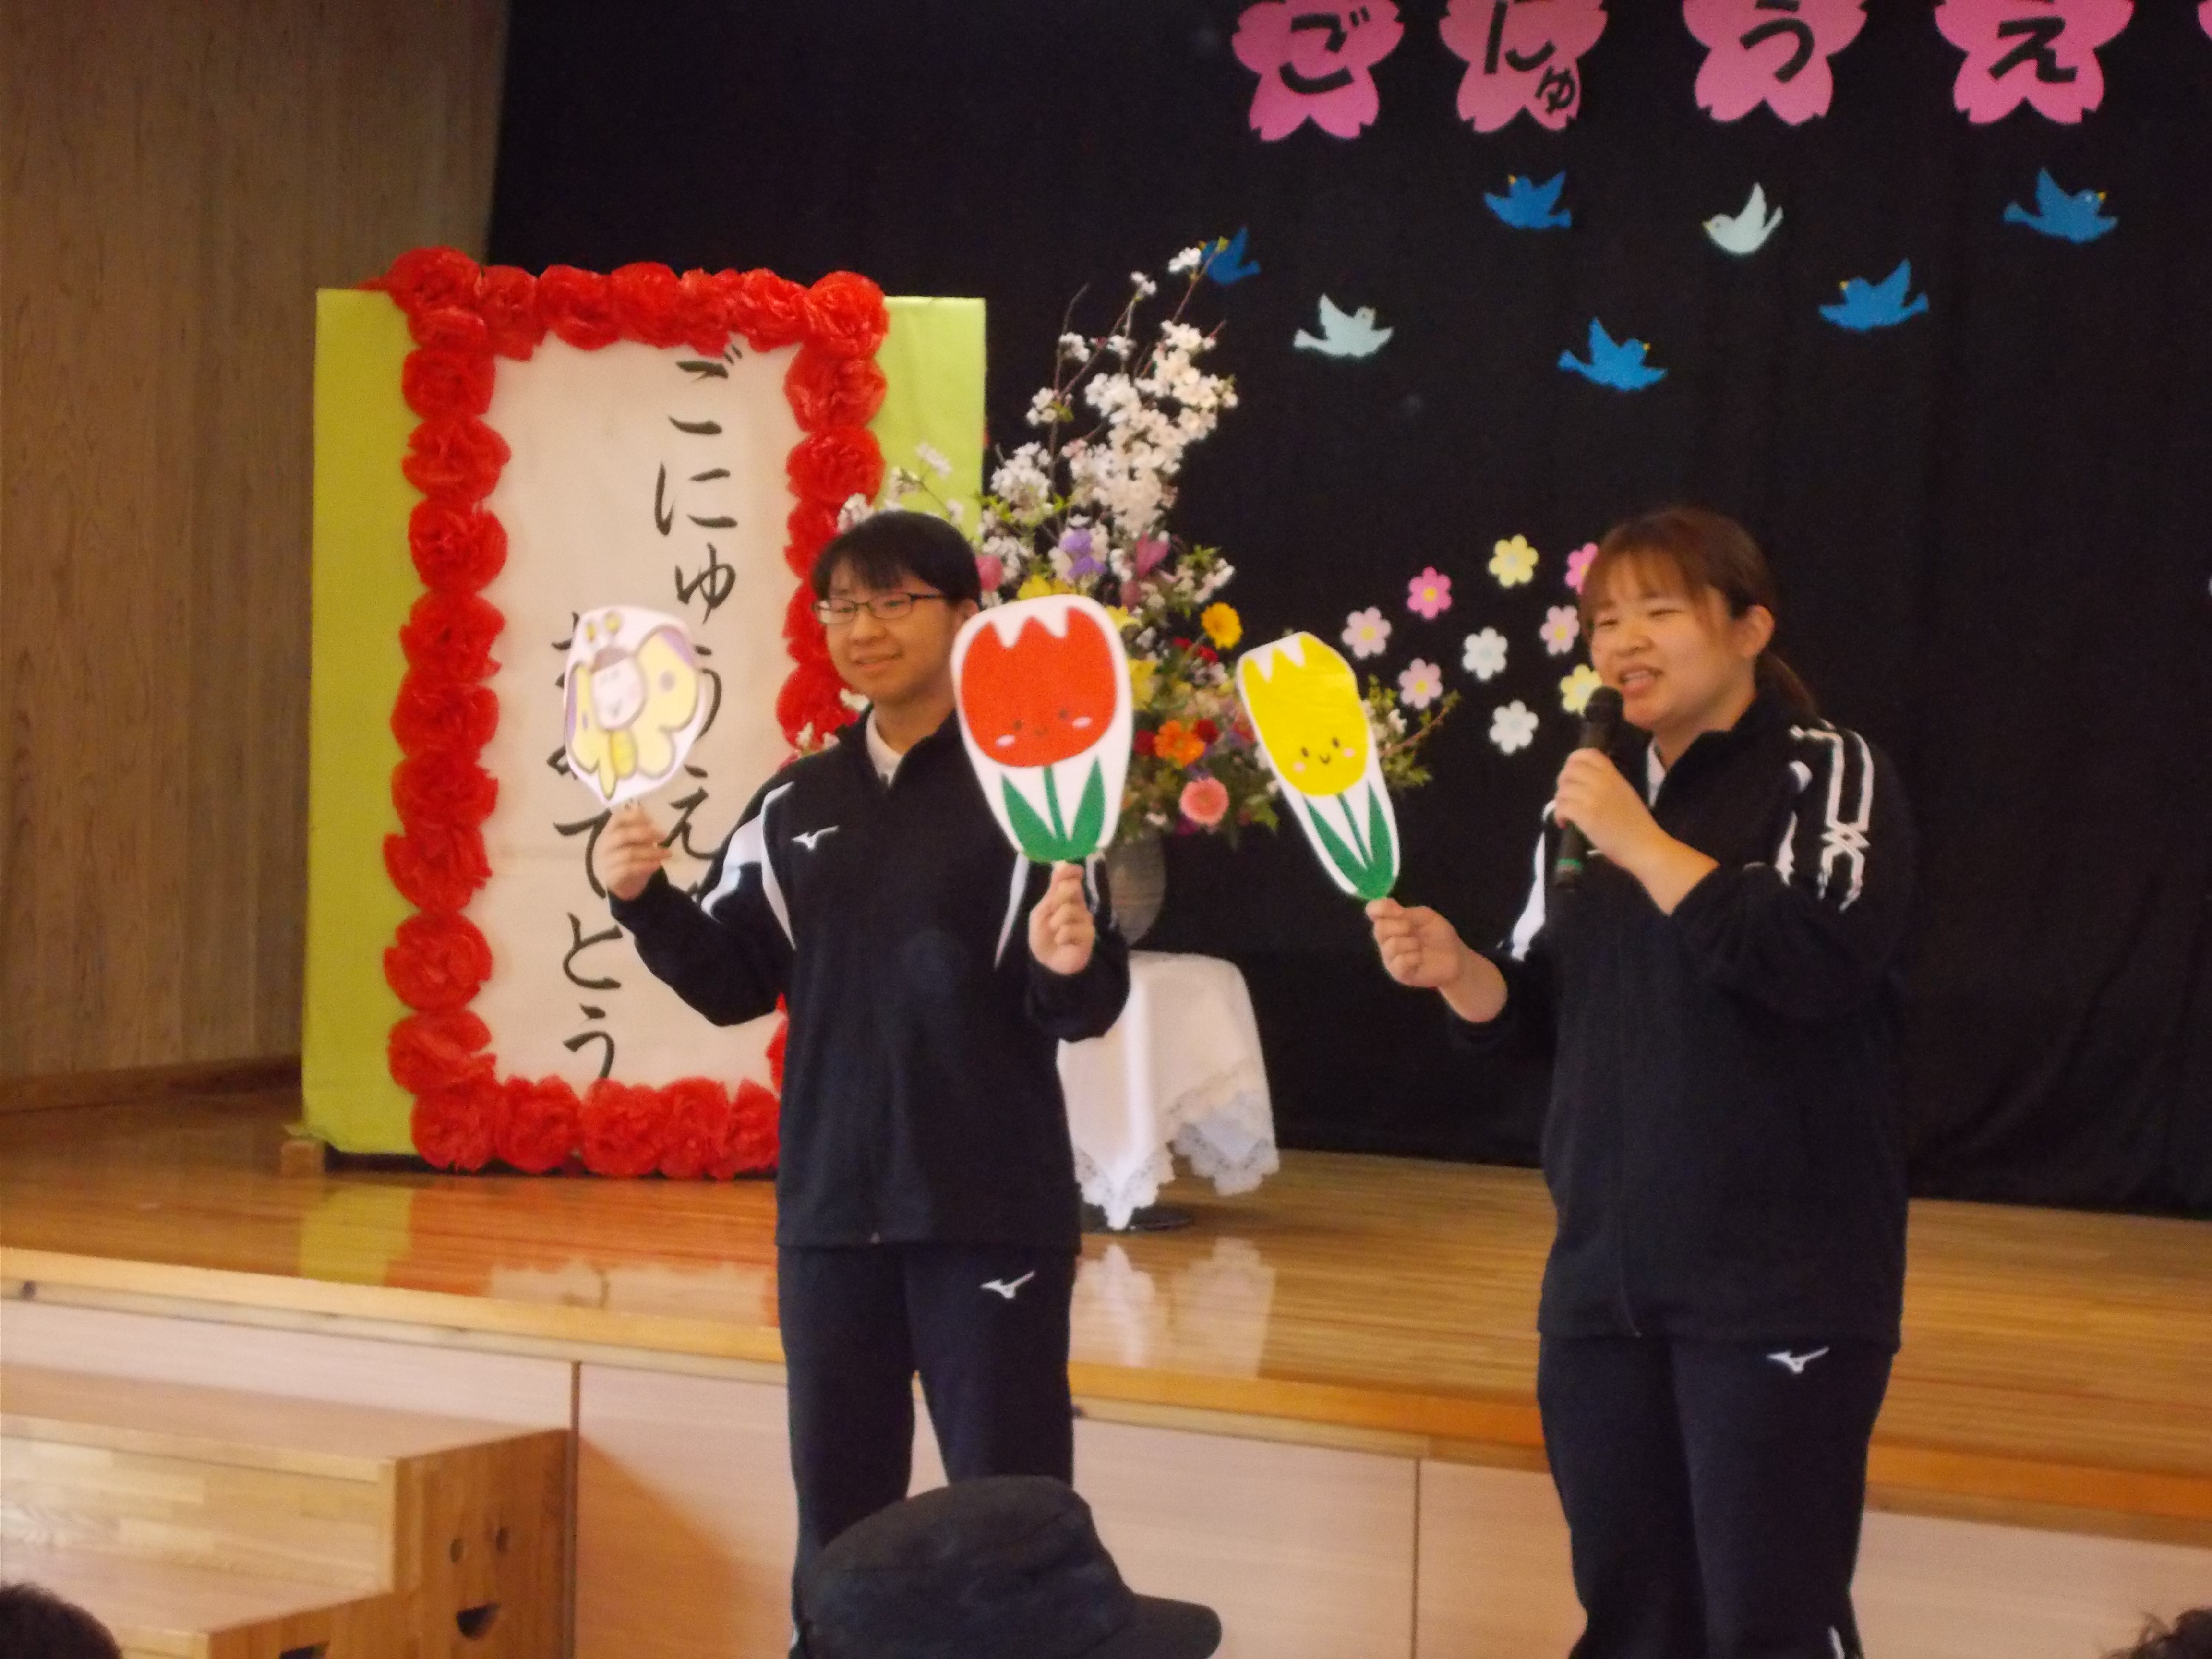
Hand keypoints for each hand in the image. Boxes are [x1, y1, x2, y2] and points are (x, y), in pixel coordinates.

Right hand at [596, 803, 669, 900]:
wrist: (623, 885)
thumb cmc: (630, 858)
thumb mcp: (635, 842)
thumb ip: (640, 829)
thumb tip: (646, 811)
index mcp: (609, 831)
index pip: (617, 818)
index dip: (634, 816)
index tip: (652, 820)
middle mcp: (605, 844)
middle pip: (623, 835)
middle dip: (646, 833)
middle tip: (664, 835)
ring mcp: (606, 861)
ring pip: (629, 853)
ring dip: (652, 852)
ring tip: (667, 853)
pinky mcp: (611, 876)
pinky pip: (629, 869)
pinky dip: (646, 865)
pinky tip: (658, 864)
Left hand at [1029, 862, 1097, 976]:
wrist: (1048, 962)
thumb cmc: (1043, 936)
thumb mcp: (1040, 913)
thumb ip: (1051, 893)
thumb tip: (1060, 867)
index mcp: (1066, 897)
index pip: (1072, 878)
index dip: (1071, 871)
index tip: (1074, 871)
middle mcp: (1079, 905)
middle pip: (1072, 888)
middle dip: (1057, 898)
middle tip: (1052, 912)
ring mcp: (1085, 919)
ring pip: (1069, 910)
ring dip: (1055, 923)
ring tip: (1055, 933)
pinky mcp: (1088, 934)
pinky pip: (1071, 928)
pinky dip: (1061, 936)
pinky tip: (1062, 942)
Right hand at [1368, 898, 1507, 1022]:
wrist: (1455, 958)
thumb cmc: (1439, 936)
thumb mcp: (1426, 917)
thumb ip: (1407, 912)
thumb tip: (1389, 905)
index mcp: (1391, 922)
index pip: (1373, 910)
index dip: (1380, 908)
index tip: (1398, 910)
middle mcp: (1386, 940)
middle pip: (1379, 928)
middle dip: (1400, 926)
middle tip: (1414, 929)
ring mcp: (1390, 958)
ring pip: (1392, 945)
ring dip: (1412, 943)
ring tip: (1421, 947)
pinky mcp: (1398, 973)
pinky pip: (1399, 962)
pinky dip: (1414, 958)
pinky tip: (1421, 959)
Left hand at [1553, 751, 1719, 913]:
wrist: (1644, 846)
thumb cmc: (1636, 825)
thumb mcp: (1625, 793)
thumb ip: (1607, 783)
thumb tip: (1584, 782)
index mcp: (1613, 775)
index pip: (1588, 754)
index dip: (1573, 760)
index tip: (1571, 775)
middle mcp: (1603, 782)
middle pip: (1569, 770)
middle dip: (1563, 783)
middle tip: (1567, 797)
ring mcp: (1594, 798)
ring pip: (1563, 790)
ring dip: (1560, 802)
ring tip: (1566, 814)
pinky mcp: (1587, 815)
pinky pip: (1562, 807)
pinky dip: (1559, 815)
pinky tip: (1565, 824)